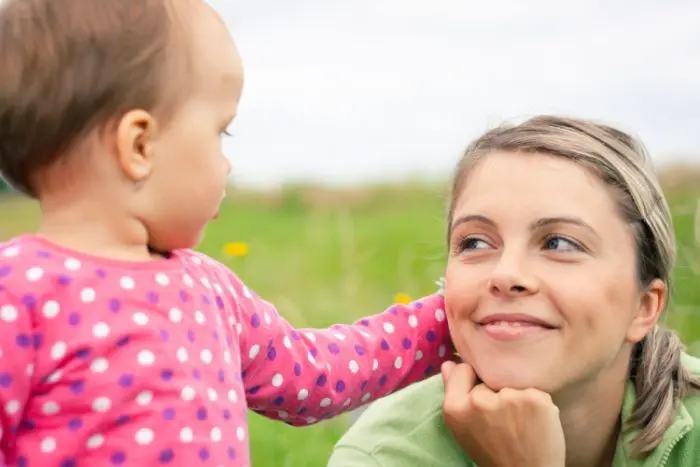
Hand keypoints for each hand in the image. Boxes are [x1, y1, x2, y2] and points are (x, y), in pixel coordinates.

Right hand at [441, 361, 565, 466]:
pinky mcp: (534, 399)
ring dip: (517, 399)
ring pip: (512, 386)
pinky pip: (534, 391)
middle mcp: (478, 400)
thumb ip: (454, 393)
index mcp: (454, 407)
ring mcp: (508, 398)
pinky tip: (536, 422)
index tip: (482, 401)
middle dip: (495, 394)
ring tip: (520, 423)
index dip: (473, 383)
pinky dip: (537, 404)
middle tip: (502, 421)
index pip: (463, 370)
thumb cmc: (492, 453)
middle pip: (489, 380)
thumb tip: (448, 363)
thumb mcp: (464, 428)